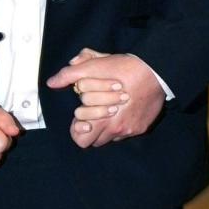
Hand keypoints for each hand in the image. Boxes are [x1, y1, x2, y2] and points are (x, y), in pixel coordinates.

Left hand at [47, 50, 165, 147]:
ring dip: (106, 128)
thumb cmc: (124, 68)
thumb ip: (70, 75)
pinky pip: (126, 134)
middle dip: (91, 130)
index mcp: (101, 118)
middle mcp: (116, 129)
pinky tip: (123, 110)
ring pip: (110, 139)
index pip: (80, 139)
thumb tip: (52, 82)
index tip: (81, 118)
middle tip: (93, 114)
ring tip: (107, 112)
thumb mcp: (93, 66)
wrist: (156, 71)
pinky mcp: (142, 127)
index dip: (77, 129)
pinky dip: (122, 125)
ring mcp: (130, 129)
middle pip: (93, 142)